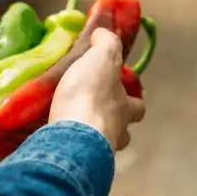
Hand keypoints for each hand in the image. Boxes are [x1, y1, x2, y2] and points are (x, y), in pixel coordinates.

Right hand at [49, 28, 144, 150]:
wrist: (72, 135)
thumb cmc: (90, 94)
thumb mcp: (101, 58)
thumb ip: (106, 44)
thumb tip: (104, 34)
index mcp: (125, 107)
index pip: (138, 106)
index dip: (133, 99)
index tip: (121, 90)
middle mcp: (117, 132)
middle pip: (124, 133)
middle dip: (114, 125)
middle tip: (97, 114)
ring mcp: (99, 151)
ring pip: (103, 148)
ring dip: (94, 139)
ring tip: (76, 130)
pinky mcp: (76, 161)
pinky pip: (78, 155)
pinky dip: (71, 148)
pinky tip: (59, 142)